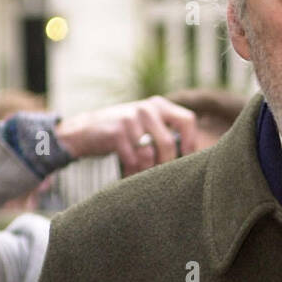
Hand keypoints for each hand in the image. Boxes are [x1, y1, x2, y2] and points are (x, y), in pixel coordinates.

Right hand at [54, 96, 205, 175]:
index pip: (188, 120)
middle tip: (159, 176)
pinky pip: (132, 160)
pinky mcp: (116, 132)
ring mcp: (131, 118)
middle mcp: (147, 108)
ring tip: (140, 175)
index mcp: (159, 105)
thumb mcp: (147, 126)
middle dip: (166, 165)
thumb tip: (196, 159)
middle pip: (169, 144)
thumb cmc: (124, 134)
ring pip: (149, 155)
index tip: (186, 161)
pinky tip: (127, 174)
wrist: (85, 131)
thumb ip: (167, 135)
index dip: (191, 143)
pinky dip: (131, 172)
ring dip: (145, 171)